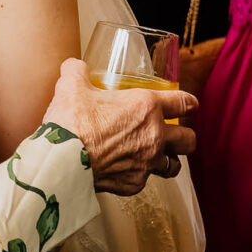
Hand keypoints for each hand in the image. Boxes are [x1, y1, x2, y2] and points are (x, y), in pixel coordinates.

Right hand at [41, 59, 196, 195]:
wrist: (62, 160)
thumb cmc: (72, 121)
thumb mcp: (71, 86)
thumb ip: (77, 72)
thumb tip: (74, 66)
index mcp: (146, 107)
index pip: (183, 103)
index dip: (188, 103)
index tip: (188, 104)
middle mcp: (154, 135)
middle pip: (189, 139)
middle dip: (185, 136)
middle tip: (174, 134)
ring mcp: (147, 163)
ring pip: (174, 166)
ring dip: (168, 160)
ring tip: (155, 157)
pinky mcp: (134, 184)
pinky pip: (144, 181)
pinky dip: (136, 176)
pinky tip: (123, 170)